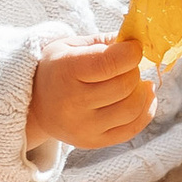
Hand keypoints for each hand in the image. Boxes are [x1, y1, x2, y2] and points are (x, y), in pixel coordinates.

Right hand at [26, 34, 155, 151]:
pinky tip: (143, 96)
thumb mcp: (70, 46)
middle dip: (134, 70)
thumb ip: (102, 42)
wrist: (35, 106)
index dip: (131, 53)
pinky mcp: (94, 142)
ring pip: (132, 109)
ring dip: (141, 91)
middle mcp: (73, 103)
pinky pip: (132, 129)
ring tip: (135, 80)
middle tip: (128, 64)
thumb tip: (133, 40)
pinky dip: (146, 110)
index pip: (109, 63)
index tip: (134, 47)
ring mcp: (84, 127)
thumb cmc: (57, 70)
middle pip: (124, 86)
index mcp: (65, 71)